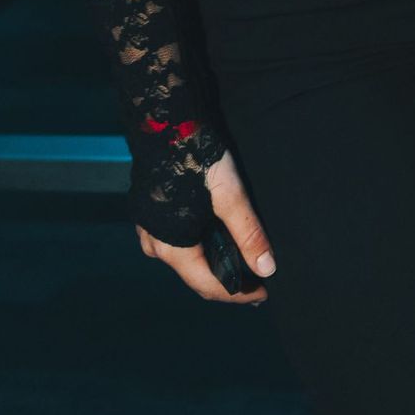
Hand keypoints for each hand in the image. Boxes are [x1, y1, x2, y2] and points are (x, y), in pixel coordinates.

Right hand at [134, 149, 275, 303]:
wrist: (165, 119)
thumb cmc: (197, 155)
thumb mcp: (229, 193)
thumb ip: (247, 231)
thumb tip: (267, 268)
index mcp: (171, 244)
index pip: (206, 285)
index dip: (237, 295)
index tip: (262, 294)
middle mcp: (154, 243)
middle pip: (193, 275)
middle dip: (226, 281)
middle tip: (257, 280)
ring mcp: (146, 228)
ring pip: (182, 259)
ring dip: (210, 263)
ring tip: (239, 260)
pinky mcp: (148, 212)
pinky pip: (173, 241)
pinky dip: (196, 246)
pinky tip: (215, 237)